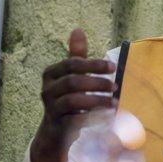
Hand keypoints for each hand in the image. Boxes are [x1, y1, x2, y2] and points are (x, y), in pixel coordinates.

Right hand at [30, 29, 116, 161]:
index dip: (93, 64)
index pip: (72, 64)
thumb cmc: (67, 98)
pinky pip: (75, 119)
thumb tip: (78, 29)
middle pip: (72, 82)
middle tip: (115, 86)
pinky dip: (93, 117)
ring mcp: (50, 108)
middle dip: (96, 83)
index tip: (113, 67)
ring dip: (97, 100)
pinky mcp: (58, 125)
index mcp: (50, 74)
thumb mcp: (71, 76)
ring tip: (114, 102)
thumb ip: (76, 56)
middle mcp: (47, 90)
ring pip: (73, 101)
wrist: (55, 132)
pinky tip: (107, 115)